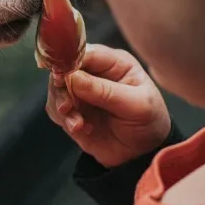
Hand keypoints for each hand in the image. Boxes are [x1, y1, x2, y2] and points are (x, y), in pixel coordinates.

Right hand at [46, 44, 170, 167]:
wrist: (143, 152)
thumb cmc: (148, 121)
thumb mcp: (136, 105)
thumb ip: (106, 91)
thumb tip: (72, 76)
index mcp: (113, 63)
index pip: (85, 52)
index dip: (69, 61)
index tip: (61, 76)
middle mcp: (93, 73)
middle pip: (63, 68)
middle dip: (62, 87)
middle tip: (67, 105)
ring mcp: (80, 91)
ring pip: (56, 89)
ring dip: (62, 106)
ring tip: (78, 123)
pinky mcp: (72, 109)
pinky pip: (55, 108)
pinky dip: (64, 119)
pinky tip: (81, 128)